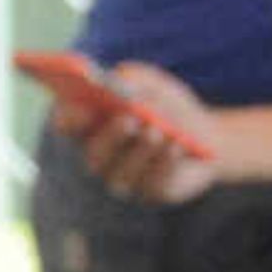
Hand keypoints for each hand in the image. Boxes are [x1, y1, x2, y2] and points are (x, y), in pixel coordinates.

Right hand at [68, 58, 222, 203]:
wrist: (205, 134)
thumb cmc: (166, 104)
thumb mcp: (151, 83)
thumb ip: (131, 80)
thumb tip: (118, 85)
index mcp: (88, 126)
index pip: (66, 124)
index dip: (69, 116)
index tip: (81, 105)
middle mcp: (99, 157)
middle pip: (94, 153)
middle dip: (111, 135)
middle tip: (128, 118)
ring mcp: (123, 178)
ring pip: (123, 171)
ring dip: (141, 149)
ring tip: (155, 130)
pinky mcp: (152, 192)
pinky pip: (153, 183)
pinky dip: (164, 162)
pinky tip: (175, 145)